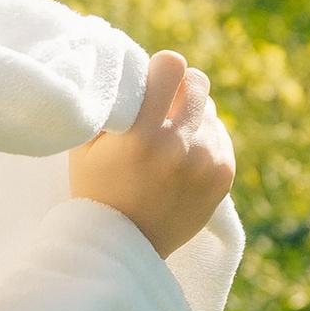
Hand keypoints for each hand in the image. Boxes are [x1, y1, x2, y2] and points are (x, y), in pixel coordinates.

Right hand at [68, 50, 235, 257]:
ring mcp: (206, 162)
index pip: (172, 65)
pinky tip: (183, 161)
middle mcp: (179, 145)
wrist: (125, 245)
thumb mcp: (86, 144)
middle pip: (198, 82)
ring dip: (192, 117)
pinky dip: (204, 141)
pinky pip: (221, 136)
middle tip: (164, 108)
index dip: (162, 68)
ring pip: (210, 110)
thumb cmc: (97, 189)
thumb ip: (109, 104)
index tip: (153, 82)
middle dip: (181, 88)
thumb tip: (130, 67)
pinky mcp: (223, 175)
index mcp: (142, 134)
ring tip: (171, 143)